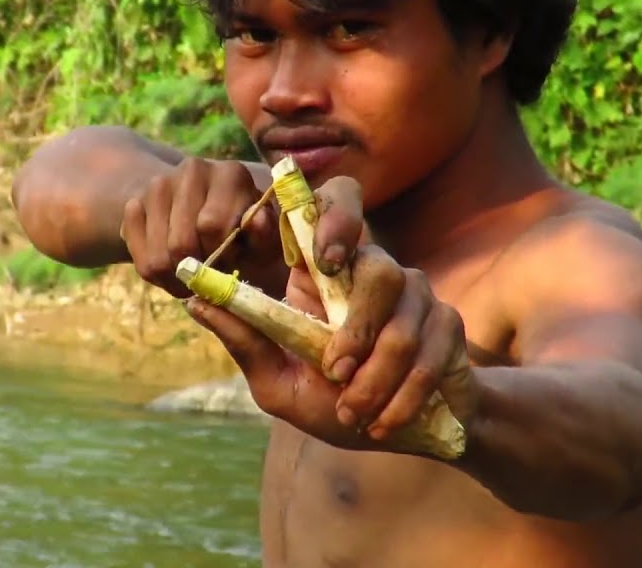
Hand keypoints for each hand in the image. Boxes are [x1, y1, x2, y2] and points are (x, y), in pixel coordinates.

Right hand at [120, 158, 286, 298]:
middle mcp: (192, 170)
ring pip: (159, 255)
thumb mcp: (262, 236)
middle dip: (197, 269)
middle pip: (181, 242)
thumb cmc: (244, 233)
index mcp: (230, 174)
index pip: (212, 225)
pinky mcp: (136, 202)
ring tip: (193, 277)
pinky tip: (174, 270)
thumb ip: (263, 233)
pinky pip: (138, 254)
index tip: (230, 261)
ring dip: (176, 278)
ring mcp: (159, 185)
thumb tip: (256, 223)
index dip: (221, 254)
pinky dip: (156, 274)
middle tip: (209, 276)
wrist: (210, 217)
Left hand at [184, 177, 477, 447]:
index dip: (335, 216)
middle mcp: (373, 270)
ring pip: (403, 319)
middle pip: (378, 269)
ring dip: (377, 376)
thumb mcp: (279, 383)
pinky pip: (429, 351)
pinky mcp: (447, 323)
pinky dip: (404, 395)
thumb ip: (246, 341)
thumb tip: (194, 301)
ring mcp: (417, 293)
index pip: (335, 208)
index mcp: (325, 274)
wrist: (402, 434)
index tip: (326, 256)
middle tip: (335, 372)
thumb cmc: (334, 403)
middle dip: (357, 329)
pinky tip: (384, 421)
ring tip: (354, 412)